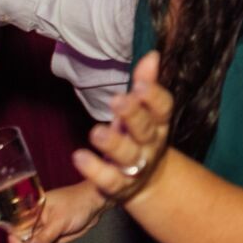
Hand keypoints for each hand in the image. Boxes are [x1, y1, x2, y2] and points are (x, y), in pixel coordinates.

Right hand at [8, 184, 107, 242]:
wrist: (96, 204)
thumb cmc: (78, 203)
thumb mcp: (60, 220)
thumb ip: (45, 235)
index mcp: (32, 210)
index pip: (16, 228)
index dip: (16, 242)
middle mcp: (34, 221)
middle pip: (21, 241)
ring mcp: (42, 230)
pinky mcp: (51, 238)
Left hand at [74, 51, 172, 205]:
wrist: (146, 182)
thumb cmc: (138, 136)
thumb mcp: (143, 110)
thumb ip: (145, 83)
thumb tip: (152, 55)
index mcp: (159, 123)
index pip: (163, 108)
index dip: (154, 96)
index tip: (140, 84)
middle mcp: (150, 145)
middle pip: (145, 130)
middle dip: (133, 114)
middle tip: (118, 100)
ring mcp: (135, 168)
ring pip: (127, 156)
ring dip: (113, 144)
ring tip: (97, 132)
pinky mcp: (118, 187)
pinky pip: (107, 179)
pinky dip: (93, 169)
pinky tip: (79, 157)